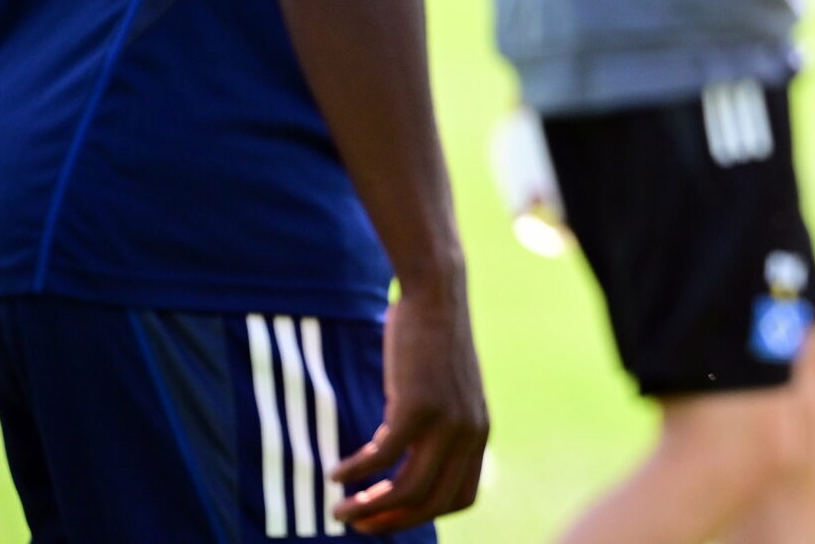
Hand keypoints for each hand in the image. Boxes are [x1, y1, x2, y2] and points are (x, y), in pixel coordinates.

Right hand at [333, 278, 487, 532]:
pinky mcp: (416, 405)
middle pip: (432, 503)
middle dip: (392, 522)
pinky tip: (335, 472)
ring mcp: (446, 420)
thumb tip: (398, 467)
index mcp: (478, 432)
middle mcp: (469, 432)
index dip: (424, 515)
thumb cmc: (431, 343)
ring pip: (407, 490)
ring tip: (339, 509)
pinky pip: (380, 457)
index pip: (461, 498)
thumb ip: (435, 428)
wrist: (437, 294)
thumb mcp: (444, 392)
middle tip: (355, 523)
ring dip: (369, 508)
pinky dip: (355, 472)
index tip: (390, 516)